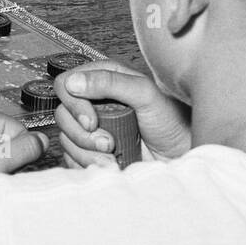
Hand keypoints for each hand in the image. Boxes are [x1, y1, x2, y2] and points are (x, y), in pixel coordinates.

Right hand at [53, 61, 191, 169]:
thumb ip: (110, 83)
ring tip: (114, 154)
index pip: (66, 84)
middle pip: (63, 115)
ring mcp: (93, 128)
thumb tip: (74, 82)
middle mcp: (95, 102)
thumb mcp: (146, 94)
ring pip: (66, 139)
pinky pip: (72, 158)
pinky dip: (89, 163)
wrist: (182, 156)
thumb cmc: (173, 122)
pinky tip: (110, 163)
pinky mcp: (91, 151)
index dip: (74, 104)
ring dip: (89, 152)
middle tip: (109, 142)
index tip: (92, 121)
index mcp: (104, 80)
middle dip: (83, 134)